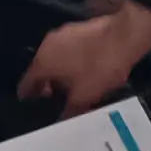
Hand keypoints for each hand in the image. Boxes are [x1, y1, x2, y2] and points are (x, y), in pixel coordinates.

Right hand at [20, 3, 150, 115]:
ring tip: (71, 87)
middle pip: (40, 70)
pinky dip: (70, 61)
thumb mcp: (84, 96)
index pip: (26, 84)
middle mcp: (47, 46)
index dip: (28, 98)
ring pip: (54, 58)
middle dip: (45, 85)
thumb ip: (70, 111)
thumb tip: (62, 122)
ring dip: (59, 72)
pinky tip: (83, 70)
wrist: (125, 35)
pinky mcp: (78, 28)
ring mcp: (62, 34)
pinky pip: (68, 49)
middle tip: (54, 100)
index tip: (32, 107)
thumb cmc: (100, 67)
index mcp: (42, 62)